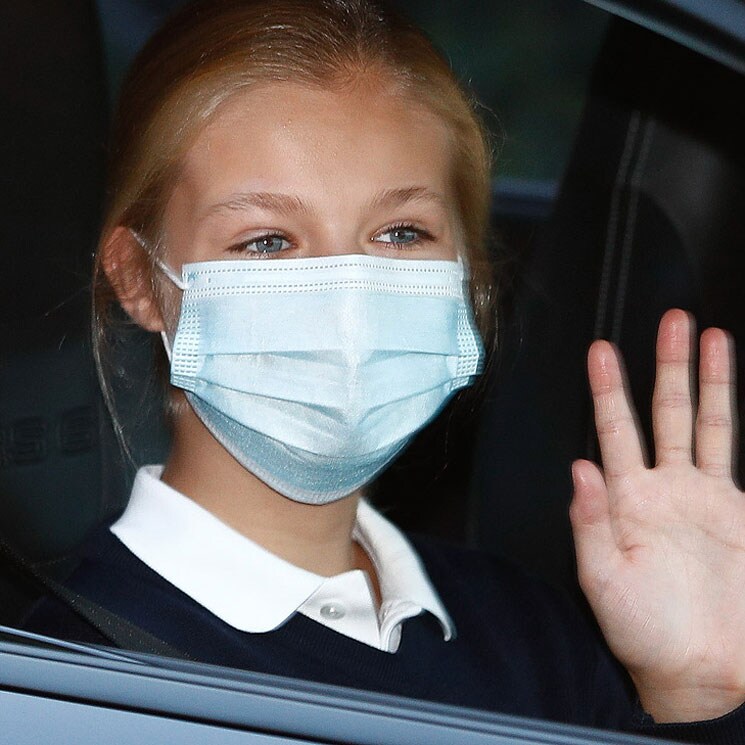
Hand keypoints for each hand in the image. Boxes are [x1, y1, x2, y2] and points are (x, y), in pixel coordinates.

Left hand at [570, 309, 744, 722]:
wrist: (700, 667)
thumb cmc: (644, 629)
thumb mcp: (604, 579)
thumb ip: (590, 522)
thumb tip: (578, 470)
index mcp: (624, 500)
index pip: (613, 431)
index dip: (607, 390)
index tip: (601, 353)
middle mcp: (659, 488)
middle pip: (662, 411)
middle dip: (664, 365)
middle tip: (668, 321)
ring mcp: (698, 494)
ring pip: (700, 421)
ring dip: (703, 378)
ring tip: (705, 335)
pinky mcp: (731, 507)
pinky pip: (728, 448)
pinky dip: (728, 414)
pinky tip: (729, 385)